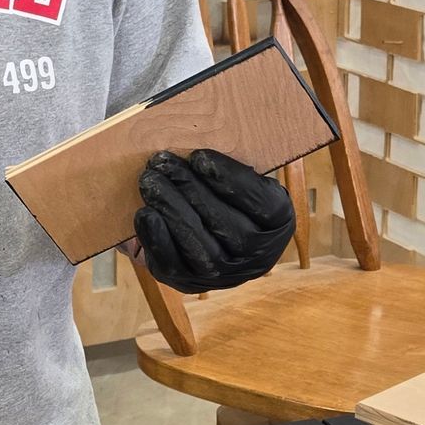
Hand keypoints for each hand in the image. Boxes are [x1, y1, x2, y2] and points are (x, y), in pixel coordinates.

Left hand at [135, 148, 294, 293]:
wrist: (207, 232)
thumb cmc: (225, 193)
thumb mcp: (241, 177)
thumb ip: (230, 166)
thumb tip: (202, 142)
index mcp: (279, 222)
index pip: (262, 203)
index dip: (230, 180)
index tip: (199, 156)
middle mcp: (258, 257)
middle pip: (226, 225)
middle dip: (191, 190)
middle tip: (163, 163)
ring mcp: (224, 276)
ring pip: (199, 246)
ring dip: (171, 210)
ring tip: (150, 181)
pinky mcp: (189, 283)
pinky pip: (172, 264)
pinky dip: (156, 238)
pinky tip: (145, 212)